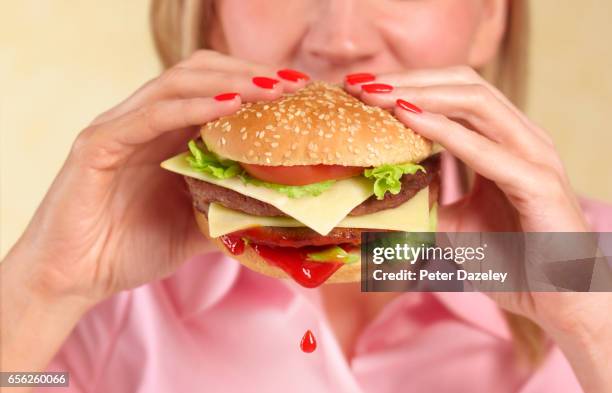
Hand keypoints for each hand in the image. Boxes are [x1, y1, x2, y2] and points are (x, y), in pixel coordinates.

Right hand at [5, 50, 307, 304]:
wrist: (75, 279)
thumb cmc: (130, 248)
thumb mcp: (195, 226)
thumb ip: (229, 210)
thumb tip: (279, 213)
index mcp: (167, 134)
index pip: (215, 88)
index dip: (257, 83)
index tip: (300, 92)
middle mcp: (144, 121)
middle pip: (199, 72)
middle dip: (250, 73)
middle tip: (294, 83)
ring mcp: (120, 128)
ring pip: (176, 84)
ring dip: (229, 82)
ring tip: (271, 90)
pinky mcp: (98, 145)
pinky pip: (148, 116)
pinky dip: (190, 107)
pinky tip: (228, 107)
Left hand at [347, 67, 611, 389]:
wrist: (557, 300)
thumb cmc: (511, 261)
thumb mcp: (454, 226)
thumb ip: (427, 204)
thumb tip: (380, 201)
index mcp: (504, 141)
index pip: (454, 94)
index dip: (409, 85)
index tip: (363, 90)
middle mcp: (522, 138)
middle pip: (462, 85)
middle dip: (408, 80)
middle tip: (360, 85)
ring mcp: (534, 155)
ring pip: (475, 102)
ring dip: (420, 95)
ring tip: (377, 95)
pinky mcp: (537, 182)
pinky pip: (485, 148)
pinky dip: (444, 130)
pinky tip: (407, 118)